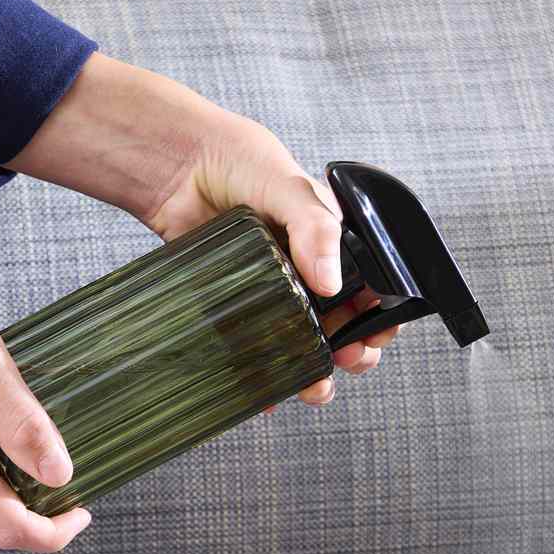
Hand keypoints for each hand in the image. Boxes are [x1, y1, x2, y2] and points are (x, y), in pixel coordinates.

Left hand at [7, 52, 399, 406]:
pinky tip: (267, 392)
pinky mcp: (239, 305)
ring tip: (315, 386)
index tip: (374, 336)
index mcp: (333, 243)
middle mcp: (308, 271)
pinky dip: (265, 376)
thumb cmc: (239, 161)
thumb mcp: (290, 187)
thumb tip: (331, 283)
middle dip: (354, 351)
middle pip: (345, 324)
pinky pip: (257, 348)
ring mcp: (275, 291)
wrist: (175, 164)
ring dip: (315, 371)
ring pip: (304, 344)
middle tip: (348, 360)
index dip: (379, 316)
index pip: (371, 288)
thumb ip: (316, 229)